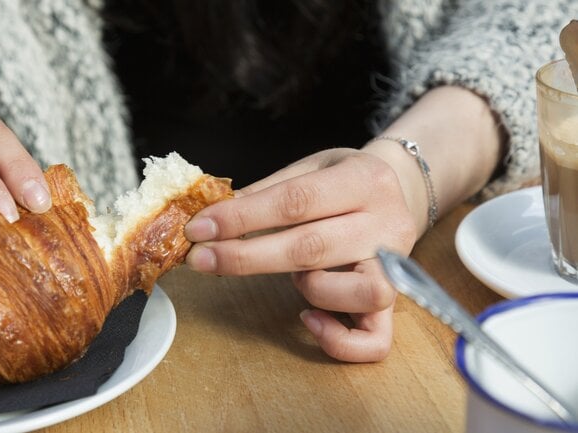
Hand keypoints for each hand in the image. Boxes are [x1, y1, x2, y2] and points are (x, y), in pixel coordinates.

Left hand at [184, 148, 417, 361]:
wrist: (398, 189)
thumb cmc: (342, 182)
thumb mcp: (309, 168)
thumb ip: (265, 193)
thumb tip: (209, 219)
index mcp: (365, 179)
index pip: (296, 201)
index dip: (241, 218)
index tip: (198, 229)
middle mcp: (388, 223)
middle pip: (312, 248)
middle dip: (246, 257)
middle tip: (201, 260)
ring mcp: (397, 267)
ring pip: (360, 293)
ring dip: (311, 288)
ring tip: (295, 275)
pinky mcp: (397, 304)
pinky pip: (375, 341)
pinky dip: (337, 339)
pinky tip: (310, 318)